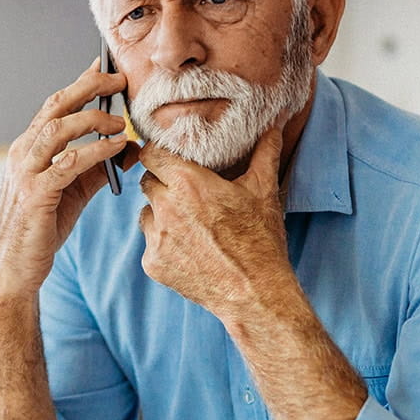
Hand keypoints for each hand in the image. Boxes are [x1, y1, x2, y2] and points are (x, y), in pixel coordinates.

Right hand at [0, 59, 140, 301]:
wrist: (14, 268)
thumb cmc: (40, 229)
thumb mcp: (73, 193)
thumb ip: (97, 168)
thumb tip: (130, 148)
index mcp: (28, 149)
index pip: (55, 106)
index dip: (81, 83)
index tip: (105, 66)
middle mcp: (22, 153)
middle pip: (56, 106)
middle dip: (89, 87)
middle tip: (120, 80)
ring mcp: (25, 172)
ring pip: (60, 128)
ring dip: (94, 118)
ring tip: (122, 121)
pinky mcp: (35, 193)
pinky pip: (68, 163)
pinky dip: (95, 151)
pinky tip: (116, 148)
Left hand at [137, 125, 290, 317]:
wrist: (255, 292)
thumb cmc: (260, 240)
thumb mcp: (264, 191)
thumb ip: (264, 153)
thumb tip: (273, 127)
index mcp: (187, 183)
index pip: (152, 154)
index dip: (159, 153)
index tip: (168, 157)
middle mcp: (165, 208)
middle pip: (148, 182)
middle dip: (163, 183)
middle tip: (187, 193)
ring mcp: (156, 238)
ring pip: (146, 213)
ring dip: (161, 213)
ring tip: (191, 223)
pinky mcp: (152, 263)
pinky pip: (150, 242)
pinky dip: (164, 242)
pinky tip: (190, 248)